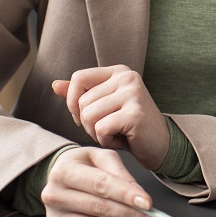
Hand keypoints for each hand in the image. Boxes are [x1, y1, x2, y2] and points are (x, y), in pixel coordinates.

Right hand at [40, 147, 159, 216]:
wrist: (60, 177)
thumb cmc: (83, 165)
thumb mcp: (102, 157)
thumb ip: (120, 172)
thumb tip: (137, 194)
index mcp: (63, 171)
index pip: (100, 185)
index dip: (126, 195)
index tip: (147, 203)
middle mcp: (55, 196)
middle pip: (100, 208)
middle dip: (131, 213)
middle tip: (152, 215)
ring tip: (135, 216)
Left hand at [53, 66, 169, 169]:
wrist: (161, 145)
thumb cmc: (129, 126)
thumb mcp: (103, 107)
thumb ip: (80, 95)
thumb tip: (54, 85)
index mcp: (118, 71)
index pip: (78, 78)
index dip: (72, 101)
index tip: (84, 116)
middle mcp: (127, 77)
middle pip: (81, 101)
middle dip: (87, 123)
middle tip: (108, 128)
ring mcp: (132, 94)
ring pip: (88, 115)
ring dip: (95, 133)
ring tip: (114, 133)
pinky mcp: (135, 114)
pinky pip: (101, 129)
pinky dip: (106, 141)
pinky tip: (121, 139)